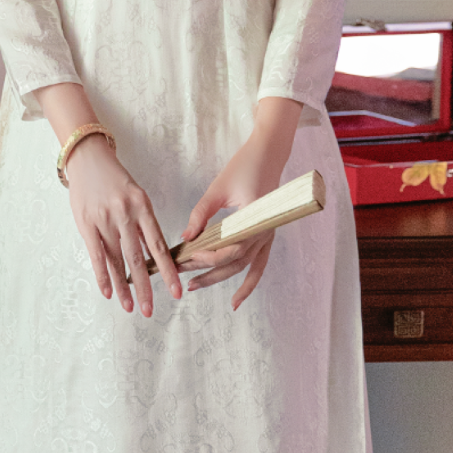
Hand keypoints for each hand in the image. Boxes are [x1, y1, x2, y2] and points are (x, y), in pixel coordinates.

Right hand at [65, 135, 180, 315]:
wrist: (88, 158)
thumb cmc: (115, 180)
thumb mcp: (137, 197)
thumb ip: (143, 225)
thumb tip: (155, 256)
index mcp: (143, 207)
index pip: (158, 245)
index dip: (168, 271)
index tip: (176, 291)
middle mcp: (125, 214)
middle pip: (138, 258)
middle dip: (146, 287)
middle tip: (151, 310)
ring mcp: (104, 220)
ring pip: (117, 260)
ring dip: (124, 288)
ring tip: (130, 308)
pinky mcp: (86, 224)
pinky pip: (96, 255)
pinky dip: (103, 275)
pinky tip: (108, 292)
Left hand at [180, 98, 301, 309]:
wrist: (269, 154)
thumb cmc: (245, 167)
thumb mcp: (218, 189)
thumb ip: (201, 214)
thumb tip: (184, 237)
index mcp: (254, 220)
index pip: (230, 249)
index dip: (207, 258)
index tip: (186, 257)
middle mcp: (265, 233)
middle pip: (234, 263)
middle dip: (207, 272)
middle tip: (183, 278)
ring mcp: (267, 236)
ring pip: (244, 267)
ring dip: (221, 279)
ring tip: (196, 285)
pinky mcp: (265, 235)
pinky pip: (258, 265)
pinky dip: (248, 282)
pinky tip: (236, 299)